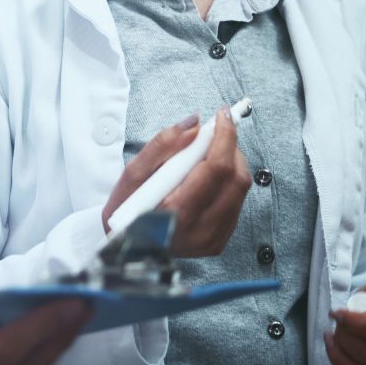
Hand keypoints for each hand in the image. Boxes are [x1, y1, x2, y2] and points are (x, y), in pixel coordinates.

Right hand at [102, 109, 251, 257]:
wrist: (125, 247)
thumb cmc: (125, 210)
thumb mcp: (133, 173)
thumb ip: (163, 145)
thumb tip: (195, 124)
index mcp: (177, 213)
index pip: (217, 169)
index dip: (225, 137)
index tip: (222, 117)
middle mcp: (200, 231)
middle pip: (236, 179)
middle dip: (230, 148)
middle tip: (213, 134)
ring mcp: (212, 239)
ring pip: (240, 190)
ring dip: (231, 164)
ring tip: (207, 156)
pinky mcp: (219, 241)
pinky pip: (236, 203)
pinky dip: (227, 183)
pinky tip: (207, 179)